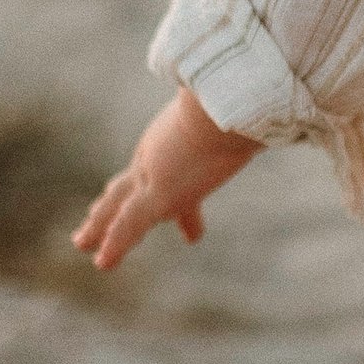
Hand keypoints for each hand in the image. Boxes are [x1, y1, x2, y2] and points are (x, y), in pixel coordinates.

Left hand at [74, 87, 260, 271]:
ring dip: (100, 223)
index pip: (165, 159)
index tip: (173, 196)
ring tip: (80, 242)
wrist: (231, 101)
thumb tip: (282, 104)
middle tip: (93, 214)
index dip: (168, 178)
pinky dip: (115, 244)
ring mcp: (153, 172)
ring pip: (117, 204)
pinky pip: (128, 226)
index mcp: (179, 132)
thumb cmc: (244, 100)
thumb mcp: (245, 109)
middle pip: (128, 182)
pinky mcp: (158, 194)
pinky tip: (101, 264)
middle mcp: (159, 152)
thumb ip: (255, 114)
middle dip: (112, 202)